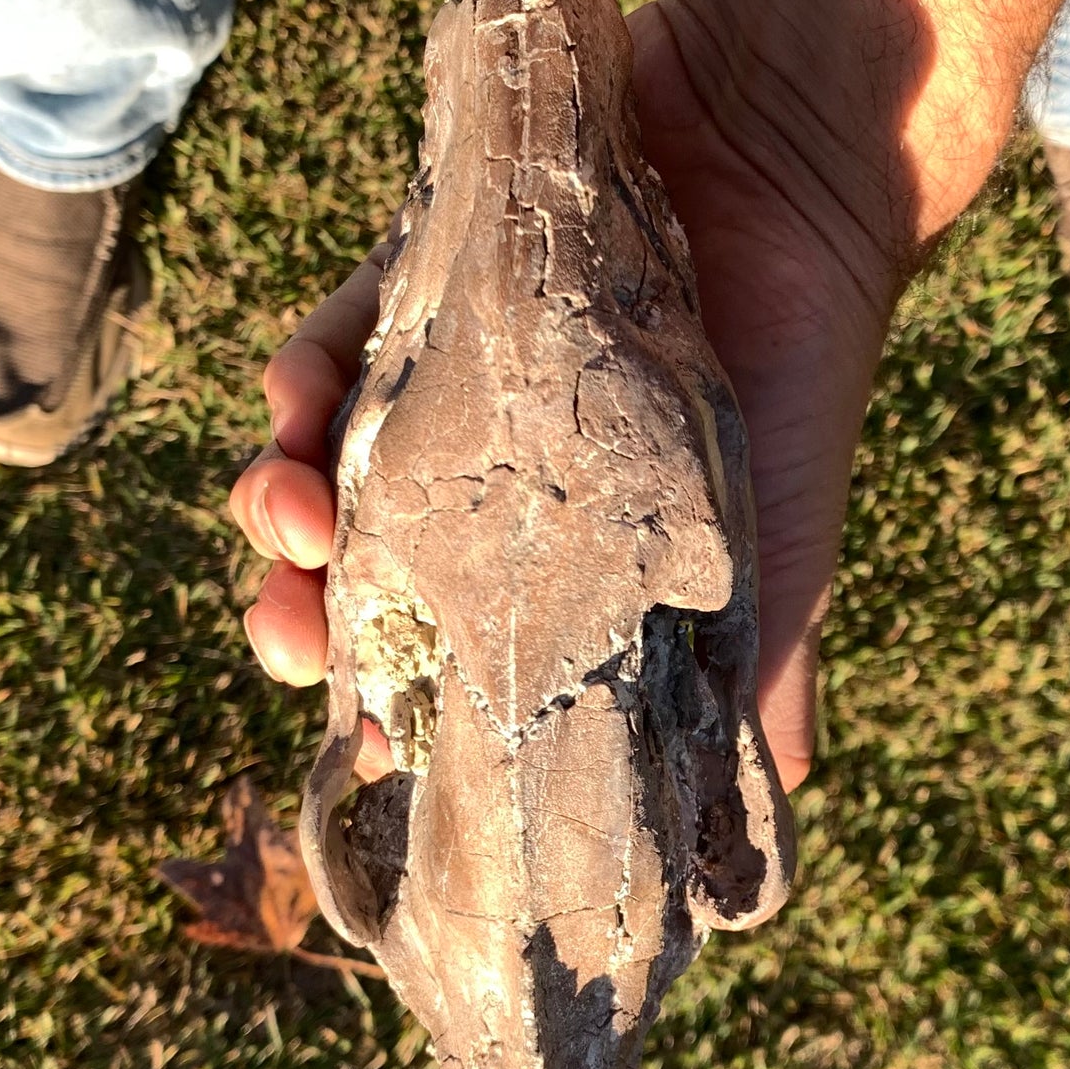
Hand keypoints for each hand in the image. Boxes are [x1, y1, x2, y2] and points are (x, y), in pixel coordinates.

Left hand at [229, 17, 898, 792]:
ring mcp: (435, 404)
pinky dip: (291, 389)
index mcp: (548, 574)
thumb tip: (760, 873)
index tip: (361, 737)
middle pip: (346, 583)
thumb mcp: (775, 565)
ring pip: (310, 483)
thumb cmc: (791, 393)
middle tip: (290, 632)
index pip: (436, 662)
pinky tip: (295, 404)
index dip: (382, 706)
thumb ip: (753, 690)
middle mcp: (478, 497)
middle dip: (297, 621)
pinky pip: (318, 359)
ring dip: (272, 512)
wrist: (797, 195)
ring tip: (284, 517)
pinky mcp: (411, 305)